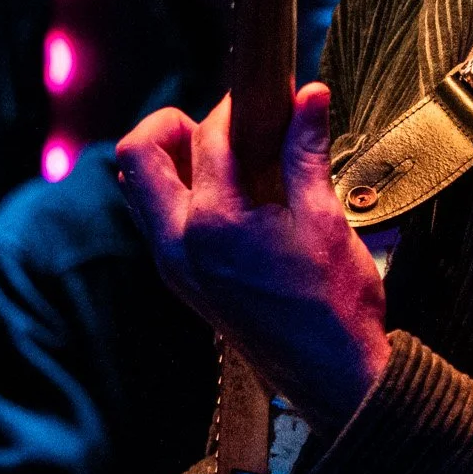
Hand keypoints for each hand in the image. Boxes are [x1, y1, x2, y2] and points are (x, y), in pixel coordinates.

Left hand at [116, 83, 388, 436]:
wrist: (333, 378)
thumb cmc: (335, 305)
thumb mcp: (326, 219)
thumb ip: (307, 152)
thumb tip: (309, 95)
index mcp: (213, 224)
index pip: (206, 137)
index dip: (236, 106)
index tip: (264, 97)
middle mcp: (178, 244)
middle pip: (138, 157)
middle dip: (169, 125)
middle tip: (222, 125)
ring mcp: (174, 267)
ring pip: (139, 191)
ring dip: (168, 161)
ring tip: (224, 157)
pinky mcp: (182, 282)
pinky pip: (156, 222)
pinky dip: (176, 194)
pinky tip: (226, 194)